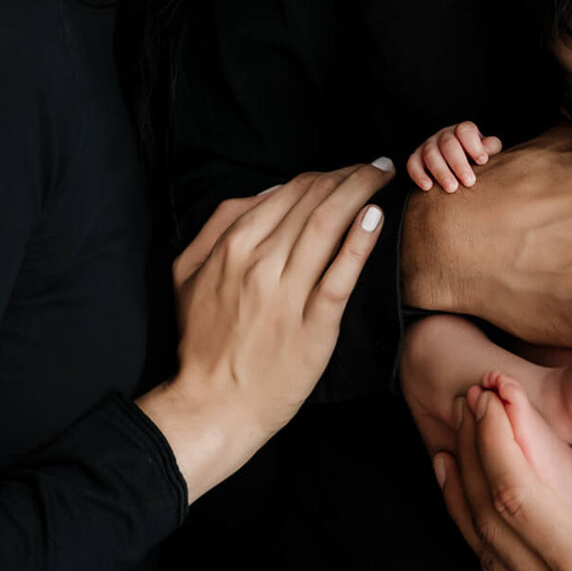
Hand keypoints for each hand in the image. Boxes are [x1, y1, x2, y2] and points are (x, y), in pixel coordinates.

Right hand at [138, 161, 391, 498]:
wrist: (215, 403)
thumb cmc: (203, 340)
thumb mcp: (186, 273)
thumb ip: (217, 227)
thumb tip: (265, 193)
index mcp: (232, 246)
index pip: (288, 190)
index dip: (324, 174)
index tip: (348, 170)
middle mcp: (260, 262)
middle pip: (313, 199)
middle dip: (350, 174)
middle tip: (376, 167)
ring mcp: (288, 293)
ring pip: (329, 224)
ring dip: (362, 190)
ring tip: (385, 176)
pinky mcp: (314, 325)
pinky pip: (341, 274)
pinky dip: (360, 240)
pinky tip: (376, 217)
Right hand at [406, 120, 502, 192]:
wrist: (456, 167)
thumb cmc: (474, 159)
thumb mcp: (486, 151)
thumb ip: (490, 148)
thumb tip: (487, 151)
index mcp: (462, 131)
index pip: (465, 130)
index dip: (474, 145)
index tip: (483, 161)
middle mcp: (444, 135)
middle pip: (448, 144)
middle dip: (459, 163)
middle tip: (469, 181)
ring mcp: (428, 146)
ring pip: (430, 154)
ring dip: (441, 171)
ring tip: (452, 188)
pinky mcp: (416, 158)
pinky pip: (412, 164)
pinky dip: (418, 175)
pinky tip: (428, 187)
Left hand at [433, 365, 571, 570]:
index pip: (517, 500)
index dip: (494, 441)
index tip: (488, 394)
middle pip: (491, 528)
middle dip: (474, 458)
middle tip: (467, 403)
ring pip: (491, 560)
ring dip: (467, 499)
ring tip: (456, 441)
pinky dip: (487, 537)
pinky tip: (478, 497)